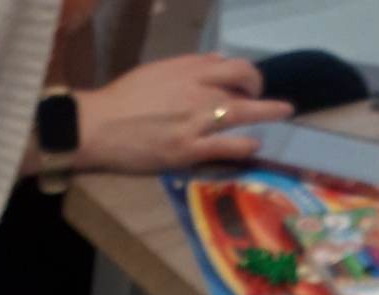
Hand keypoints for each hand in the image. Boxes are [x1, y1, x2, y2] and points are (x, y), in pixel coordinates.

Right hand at [72, 56, 292, 174]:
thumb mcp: (156, 71)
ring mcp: (194, 120)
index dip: (247, 74)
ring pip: (241, 113)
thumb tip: (216, 61)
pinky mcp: (186, 149)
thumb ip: (188, 67)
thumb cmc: (122, 100)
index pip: (230, 64)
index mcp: (187, 69)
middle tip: (272, 104)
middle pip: (243, 82)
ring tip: (280, 118)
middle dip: (261, 91)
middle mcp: (196, 90)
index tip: (250, 85)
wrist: (98, 125)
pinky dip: (245, 145)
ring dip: (265, 115)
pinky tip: (255, 146)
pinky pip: (226, 146)